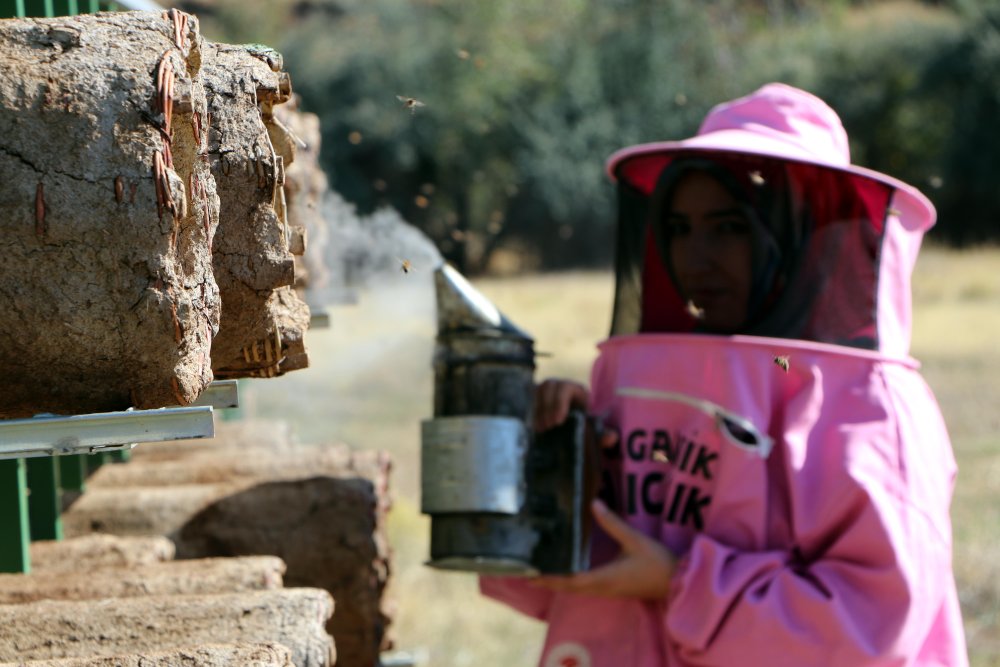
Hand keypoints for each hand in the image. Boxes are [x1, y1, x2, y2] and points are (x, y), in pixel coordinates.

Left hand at [532, 499, 675, 599]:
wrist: (678, 582)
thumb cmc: (657, 562)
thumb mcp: (635, 539)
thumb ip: (613, 522)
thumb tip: (593, 502)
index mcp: (605, 578)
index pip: (570, 580)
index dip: (550, 577)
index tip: (531, 573)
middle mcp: (603, 588)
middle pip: (569, 588)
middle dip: (548, 581)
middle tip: (526, 572)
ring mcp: (609, 591)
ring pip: (577, 589)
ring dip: (559, 582)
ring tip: (541, 571)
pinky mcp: (614, 589)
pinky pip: (587, 587)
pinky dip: (572, 581)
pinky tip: (567, 571)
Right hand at [534, 379, 619, 448]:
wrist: (575, 427)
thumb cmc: (586, 426)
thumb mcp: (597, 431)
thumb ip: (605, 435)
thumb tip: (611, 437)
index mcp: (579, 391)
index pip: (567, 388)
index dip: (560, 402)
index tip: (557, 421)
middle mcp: (563, 386)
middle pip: (550, 386)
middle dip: (547, 406)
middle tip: (548, 427)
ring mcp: (549, 390)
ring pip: (540, 390)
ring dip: (539, 408)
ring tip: (542, 428)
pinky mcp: (539, 396)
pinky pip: (533, 397)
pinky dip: (533, 411)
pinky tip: (536, 426)